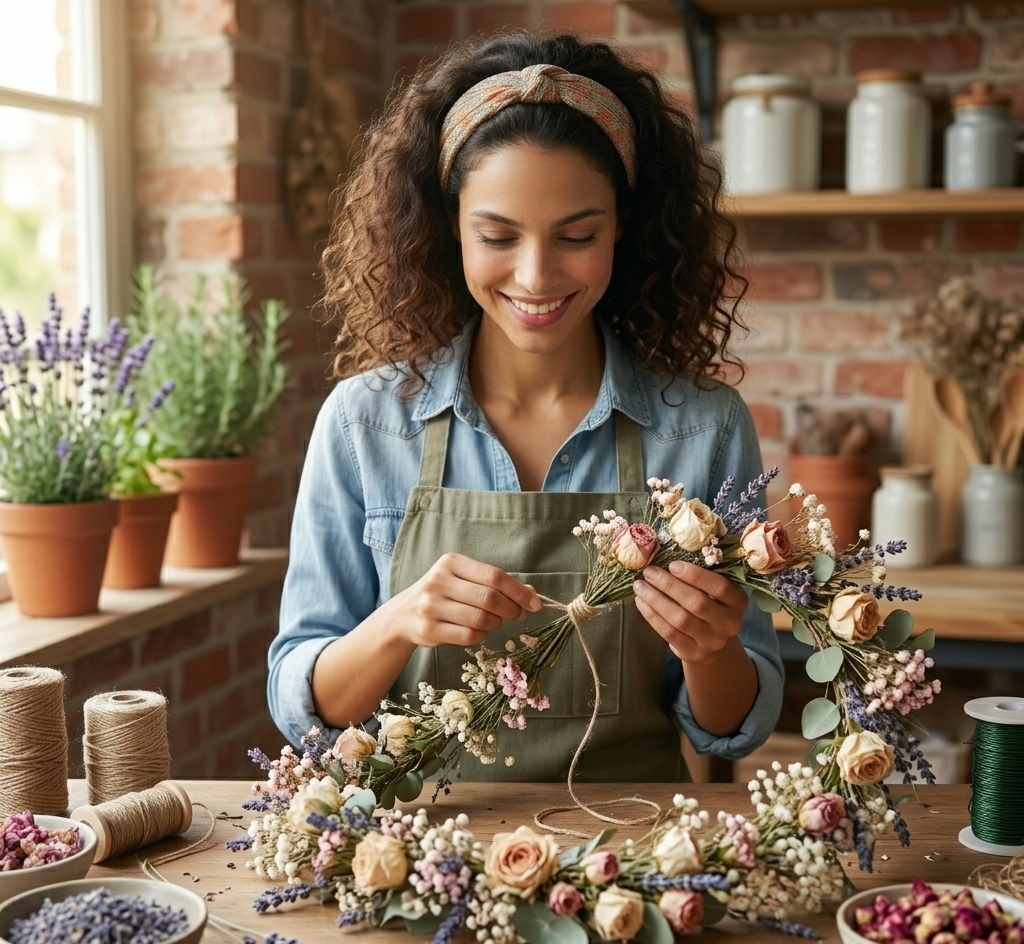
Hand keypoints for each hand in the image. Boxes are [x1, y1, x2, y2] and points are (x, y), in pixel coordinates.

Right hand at [393, 552, 542, 648]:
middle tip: (518, 615)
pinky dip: (481, 635)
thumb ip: (495, 584)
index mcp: (451, 562)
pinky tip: (479, 631)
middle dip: (511, 609)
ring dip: (496, 623)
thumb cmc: (444, 594)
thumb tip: (531, 593)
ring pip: (480, 619)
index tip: (535, 604)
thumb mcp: (465, 580)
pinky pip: (468, 636)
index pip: (494, 576)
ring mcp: (431, 606)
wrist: (403, 614)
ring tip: (496, 622)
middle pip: (489, 598)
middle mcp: (438, 581)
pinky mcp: (429, 629)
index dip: (519, 591)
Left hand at [633, 560, 748, 662]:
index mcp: (738, 602)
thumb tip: (666, 556)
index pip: (721, 587)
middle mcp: (729, 623)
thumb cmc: (710, 606)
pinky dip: (652, 616)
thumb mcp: (715, 592)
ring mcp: (712, 641)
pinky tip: (641, 602)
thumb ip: (701, 578)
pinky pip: (669, 633)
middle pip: (697, 603)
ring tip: (640, 586)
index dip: (696, 575)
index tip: (673, 564)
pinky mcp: (693, 653)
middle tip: (649, 572)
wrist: (712, 644)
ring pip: (680, 619)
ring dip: (656, 600)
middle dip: (670, 585)